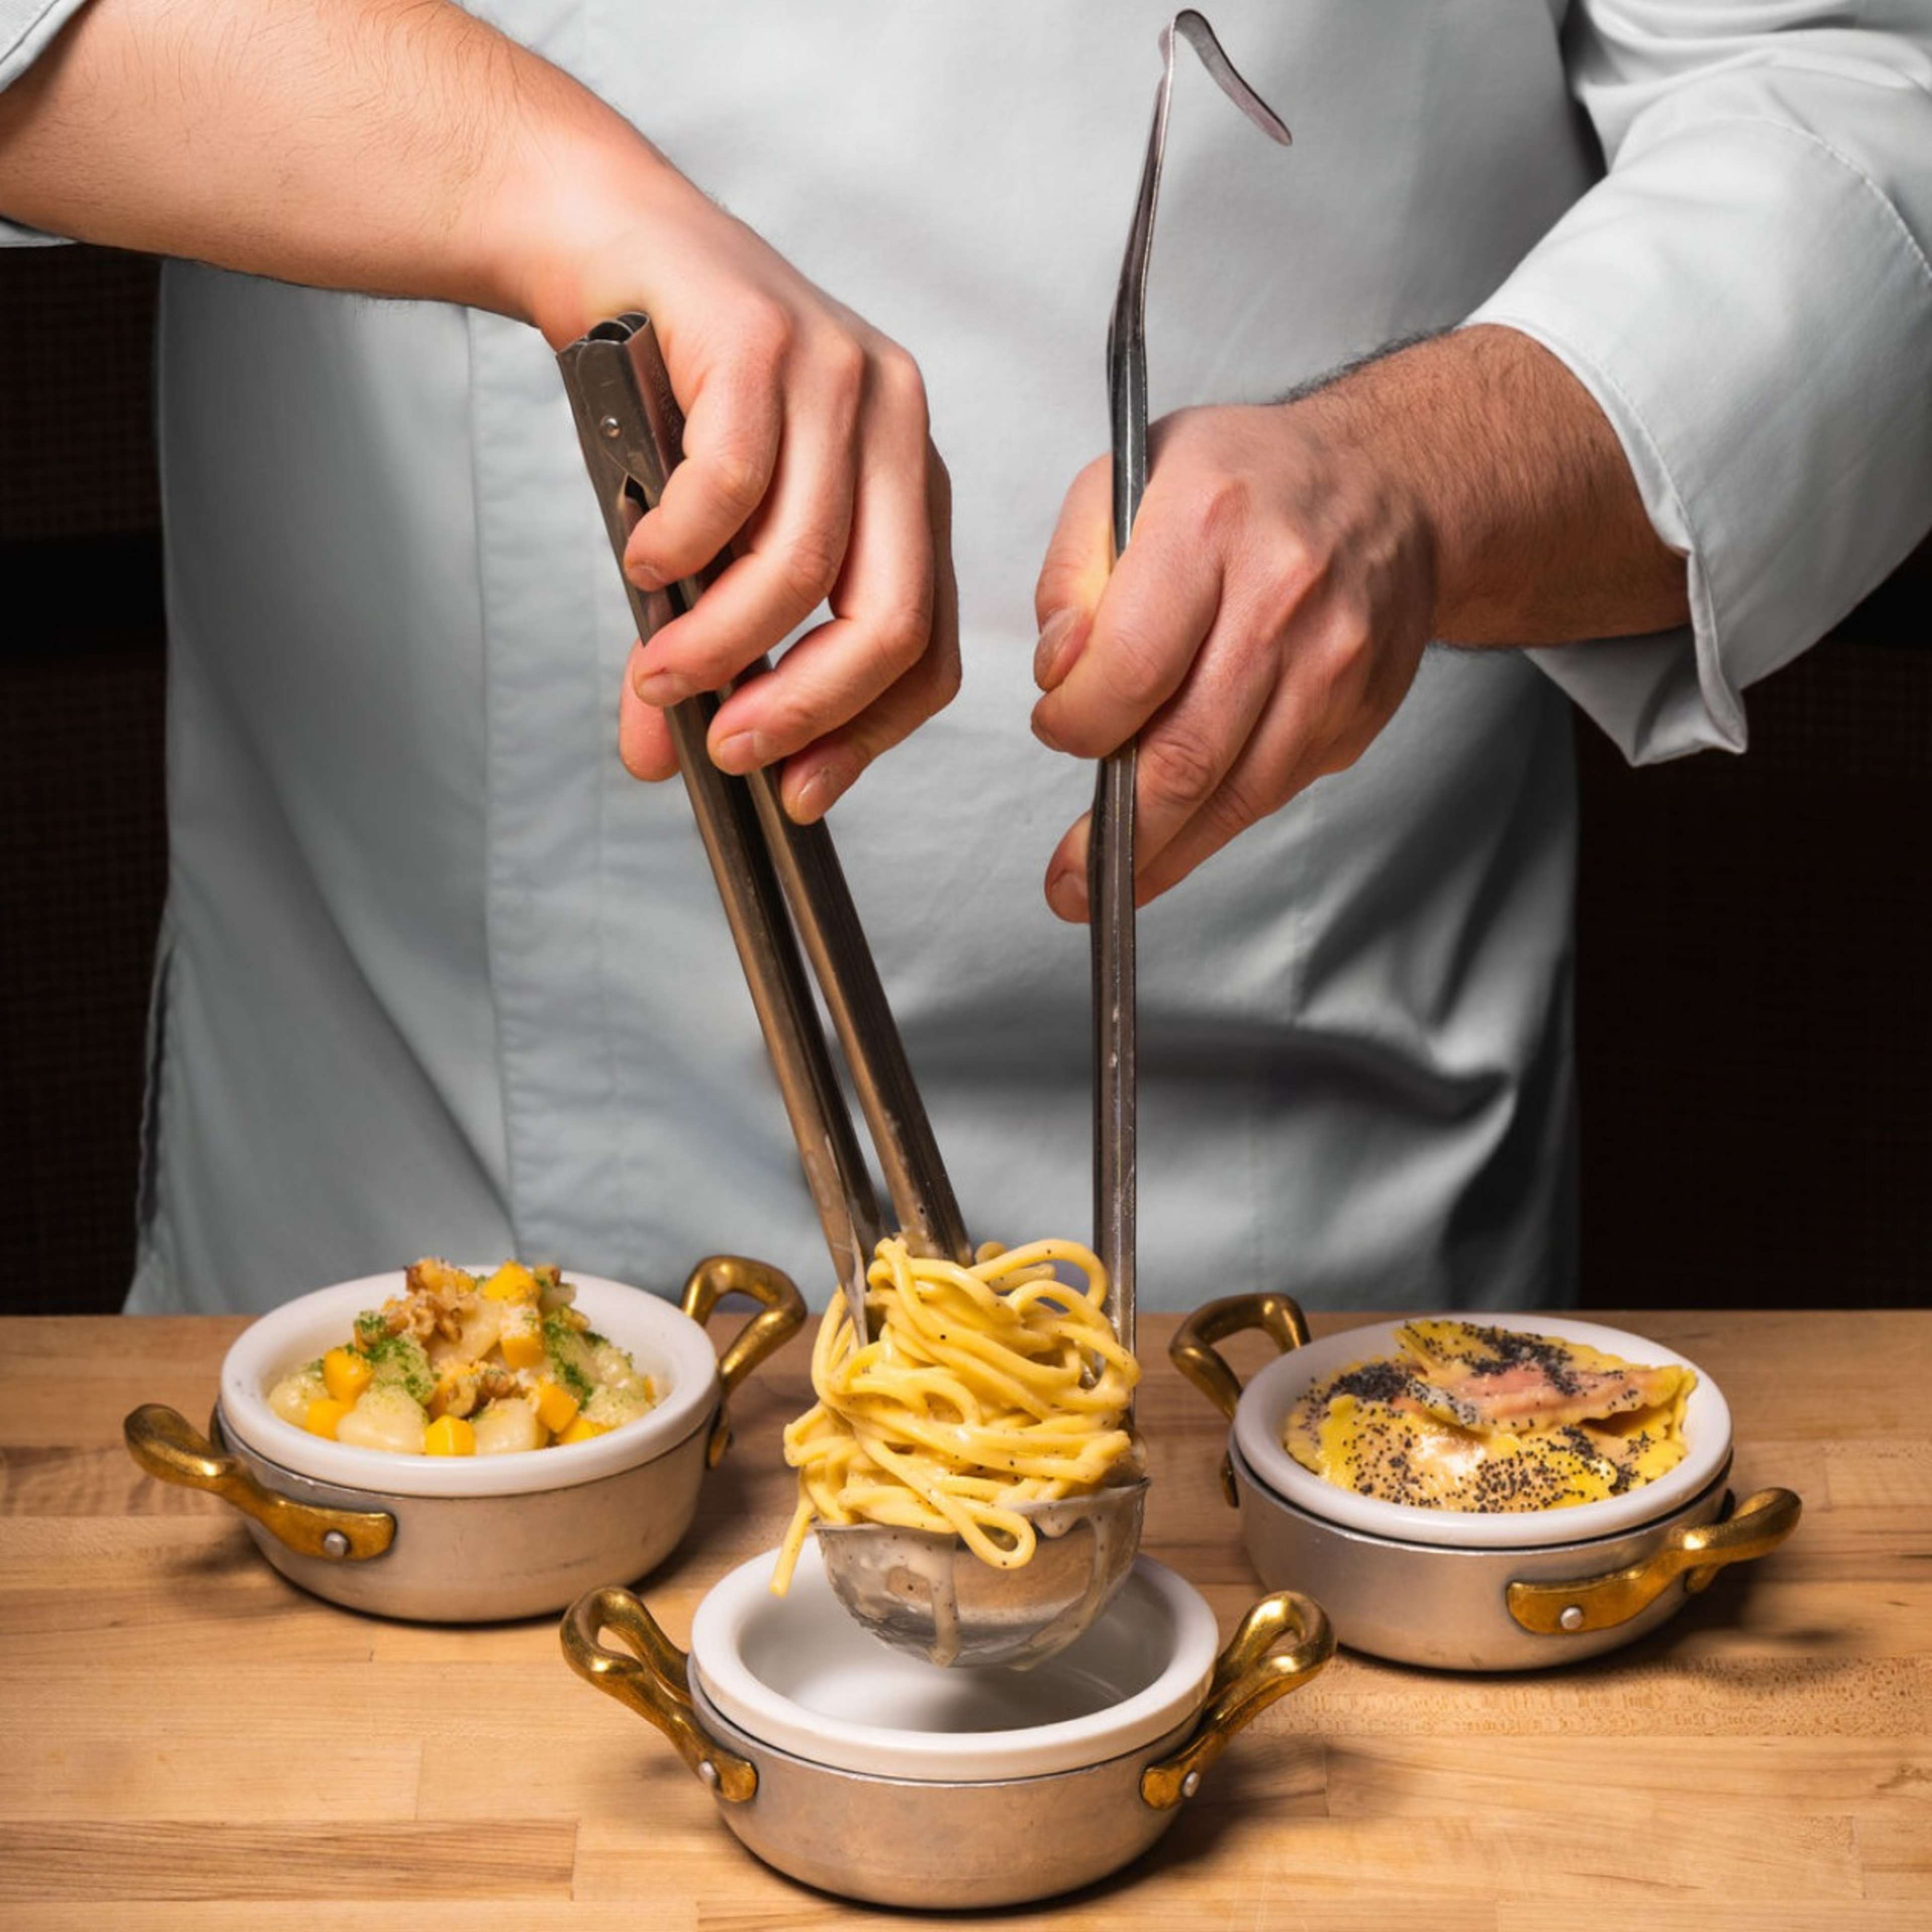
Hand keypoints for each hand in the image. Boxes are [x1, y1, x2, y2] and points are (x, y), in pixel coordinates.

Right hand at [0, 0, 961, 825]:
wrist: (600, 243)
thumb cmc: (665, 399)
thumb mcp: (706, 538)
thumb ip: (708, 644)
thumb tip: (662, 758)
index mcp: (907, 484)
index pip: (930, 644)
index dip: (870, 735)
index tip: (800, 794)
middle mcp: (897, 426)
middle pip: (893, 616)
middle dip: (808, 707)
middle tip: (729, 753)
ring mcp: (838, 373)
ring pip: (806, 561)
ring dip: (723, 642)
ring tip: (659, 672)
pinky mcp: (762, 336)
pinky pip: (734, 481)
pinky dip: (682, 545)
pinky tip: (642, 560)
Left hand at [1030, 399, 1434, 918]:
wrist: (1386, 485)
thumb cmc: (1242, 484)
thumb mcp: (1128, 482)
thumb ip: (1072, 577)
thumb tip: (1057, 674)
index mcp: (1210, 523)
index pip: (1129, 667)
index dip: (1077, 724)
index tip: (1055, 729)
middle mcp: (1283, 595)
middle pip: (1186, 753)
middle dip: (1115, 833)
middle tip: (1069, 881)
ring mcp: (1333, 663)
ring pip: (1234, 795)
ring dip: (1162, 854)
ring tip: (1104, 884)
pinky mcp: (1359, 712)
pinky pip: (1272, 791)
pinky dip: (1214, 827)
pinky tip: (1173, 839)